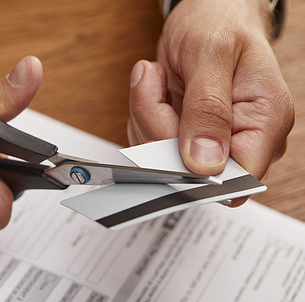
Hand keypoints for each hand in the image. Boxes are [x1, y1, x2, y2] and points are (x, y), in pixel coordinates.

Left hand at [127, 0, 293, 203]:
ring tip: (158, 78)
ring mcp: (210, 139)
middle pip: (187, 169)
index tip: (168, 136)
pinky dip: (143, 115)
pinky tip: (156, 88)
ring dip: (146, 116)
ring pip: (160, 157)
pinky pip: (149, 142)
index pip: (235, 178)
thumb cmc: (220, 23)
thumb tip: (205, 164)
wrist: (210, 13)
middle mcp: (240, 137)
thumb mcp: (212, 55)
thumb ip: (207, 110)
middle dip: (159, 126)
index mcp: (265, 122)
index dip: (195, 170)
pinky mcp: (183, 135)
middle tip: (156, 84)